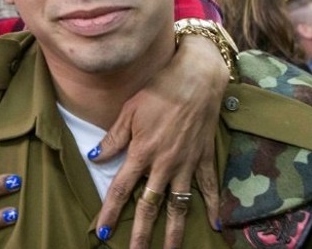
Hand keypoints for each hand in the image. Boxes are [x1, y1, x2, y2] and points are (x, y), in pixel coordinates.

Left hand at [92, 36, 227, 247]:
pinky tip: (216, 225)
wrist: (196, 79)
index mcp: (141, 153)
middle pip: (150, 206)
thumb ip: (113, 139)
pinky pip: (209, 187)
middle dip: (141, 233)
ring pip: (179, 205)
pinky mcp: (204, 158)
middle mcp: (163, 164)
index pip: (121, 189)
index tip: (102, 232)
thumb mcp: (128, 111)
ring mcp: (186, 164)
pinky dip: (213, 206)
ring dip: (175, 231)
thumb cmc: (158, 91)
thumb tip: (95, 157)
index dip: (110, 212)